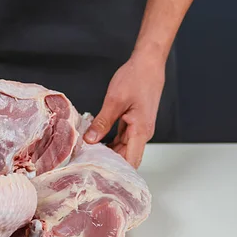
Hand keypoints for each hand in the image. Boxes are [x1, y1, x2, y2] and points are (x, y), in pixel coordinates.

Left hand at [83, 51, 165, 168]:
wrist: (149, 63)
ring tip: (89, 154)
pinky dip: (111, 141)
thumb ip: (102, 123)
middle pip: (127, 157)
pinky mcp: (135, 122)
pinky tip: (97, 141)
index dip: (117, 171)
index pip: (131, 162)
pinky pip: (122, 138)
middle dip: (109, 163)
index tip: (99, 173)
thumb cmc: (137, 78)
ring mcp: (139, 128)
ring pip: (123, 148)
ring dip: (109, 152)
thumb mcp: (115, 101)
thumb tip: (90, 140)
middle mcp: (142, 133)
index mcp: (141, 131)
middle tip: (88, 164)